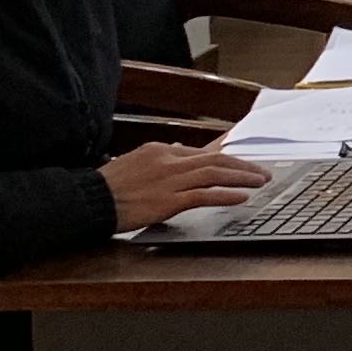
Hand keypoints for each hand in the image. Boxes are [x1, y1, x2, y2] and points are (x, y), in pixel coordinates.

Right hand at [107, 142, 266, 230]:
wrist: (89, 201)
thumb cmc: (109, 187)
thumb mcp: (135, 163)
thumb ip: (161, 158)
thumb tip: (182, 149)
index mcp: (160, 149)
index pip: (201, 152)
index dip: (227, 157)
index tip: (244, 162)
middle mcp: (168, 160)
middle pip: (215, 159)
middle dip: (242, 165)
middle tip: (263, 171)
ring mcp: (169, 180)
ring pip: (214, 174)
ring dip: (242, 177)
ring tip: (260, 181)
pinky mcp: (167, 200)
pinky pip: (204, 195)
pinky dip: (225, 195)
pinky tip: (241, 197)